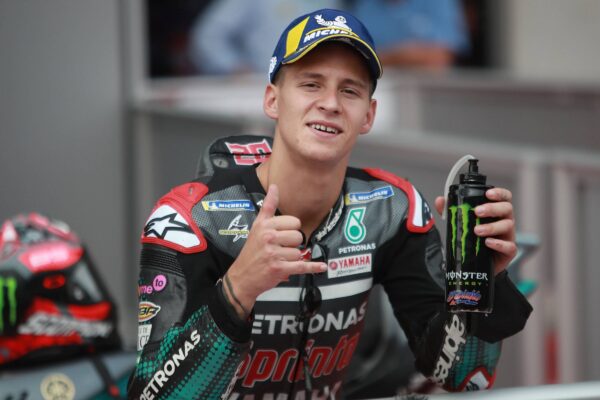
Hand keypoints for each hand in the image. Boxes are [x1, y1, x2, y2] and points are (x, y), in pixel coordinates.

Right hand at [224, 184, 326, 316]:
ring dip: (293, 258)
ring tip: (281, 259)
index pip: (293, 222)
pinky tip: (322, 266)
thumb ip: (268, 206)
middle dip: (293, 244)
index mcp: (265, 226)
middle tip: (281, 248)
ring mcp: (274, 254)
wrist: (242, 277)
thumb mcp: (257, 226)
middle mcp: (269, 238)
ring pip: (299, 252)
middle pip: (298, 236)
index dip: (291, 229)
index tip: (283, 235)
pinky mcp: (279, 269)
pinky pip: (302, 266)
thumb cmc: (251, 252)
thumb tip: (274, 187)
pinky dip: (313, 267)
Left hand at [435, 188, 516, 274]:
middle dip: (492, 208)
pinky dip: (499, 244)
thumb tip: (440, 200)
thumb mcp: (461, 223)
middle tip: (477, 211)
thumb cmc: (473, 239)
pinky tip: (488, 242)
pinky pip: (509, 246)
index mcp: (496, 212)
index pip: (504, 197)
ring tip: (477, 230)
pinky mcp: (509, 251)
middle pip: (507, 208)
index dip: (499, 193)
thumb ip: (451, 211)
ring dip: (492, 226)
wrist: (476, 264)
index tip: (488, 193)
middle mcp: (505, 221)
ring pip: (507, 226)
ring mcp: (508, 236)